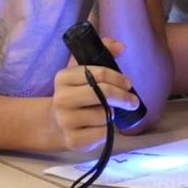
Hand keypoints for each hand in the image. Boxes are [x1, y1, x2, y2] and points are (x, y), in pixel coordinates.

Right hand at [50, 37, 139, 151]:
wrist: (54, 123)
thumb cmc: (76, 93)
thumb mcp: (84, 69)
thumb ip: (104, 50)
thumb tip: (122, 47)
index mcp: (63, 77)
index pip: (98, 73)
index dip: (118, 78)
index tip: (128, 83)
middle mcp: (61, 99)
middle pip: (103, 94)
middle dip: (123, 97)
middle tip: (133, 101)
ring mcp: (65, 121)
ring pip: (105, 115)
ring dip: (112, 114)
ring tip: (105, 113)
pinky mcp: (72, 140)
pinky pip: (102, 133)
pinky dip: (106, 130)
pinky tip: (98, 127)